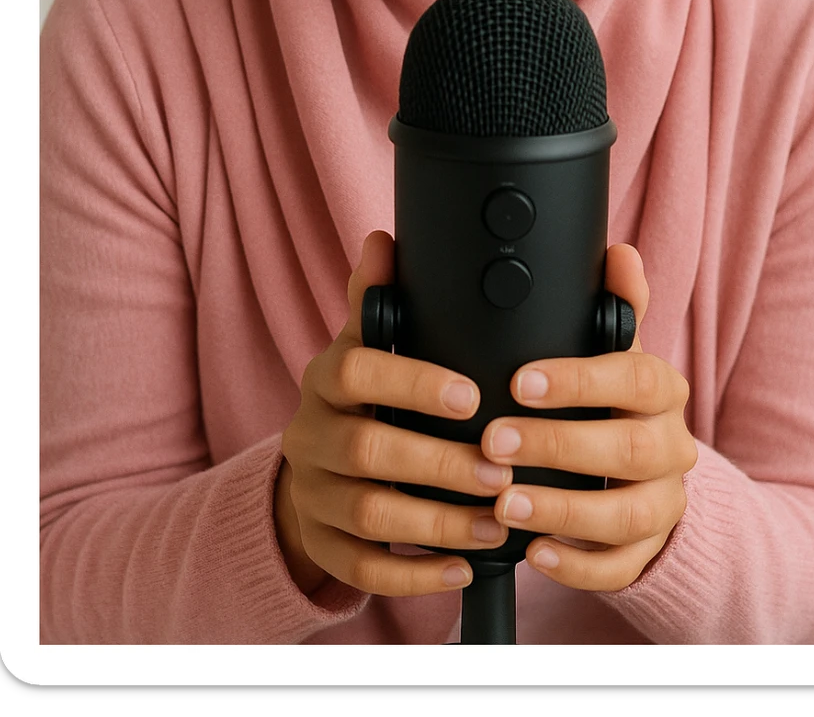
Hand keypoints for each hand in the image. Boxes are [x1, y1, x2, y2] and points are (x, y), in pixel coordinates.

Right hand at [276, 230, 513, 596]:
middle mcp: (311, 436)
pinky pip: (365, 569)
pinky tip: (463, 567)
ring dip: (440, 521)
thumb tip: (384, 240)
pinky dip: (417, 573)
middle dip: (441, 463)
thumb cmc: (360, 402)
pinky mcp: (323, 548)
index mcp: (326, 378)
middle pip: (369, 450)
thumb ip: (379, 301)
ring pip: (371, 514)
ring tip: (498, 520)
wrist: (313, 475)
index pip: (357, 369)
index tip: (471, 395)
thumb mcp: (366, 347)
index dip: (413, 381)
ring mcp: (313, 496)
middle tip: (502, 470)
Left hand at [480, 243, 696, 591]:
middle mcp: (670, 447)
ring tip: (506, 502)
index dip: (579, 380)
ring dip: (563, 509)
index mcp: (660, 390)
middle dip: (559, 446)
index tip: (519, 382)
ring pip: (625, 514)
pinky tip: (534, 552)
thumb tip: (620, 253)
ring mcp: (662, 504)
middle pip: (629, 450)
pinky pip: (620, 567)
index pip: (634, 378)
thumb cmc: (611, 403)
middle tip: (495, 442)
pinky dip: (578, 564)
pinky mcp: (645, 551)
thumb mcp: (612, 352)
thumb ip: (612, 306)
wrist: (644, 476)